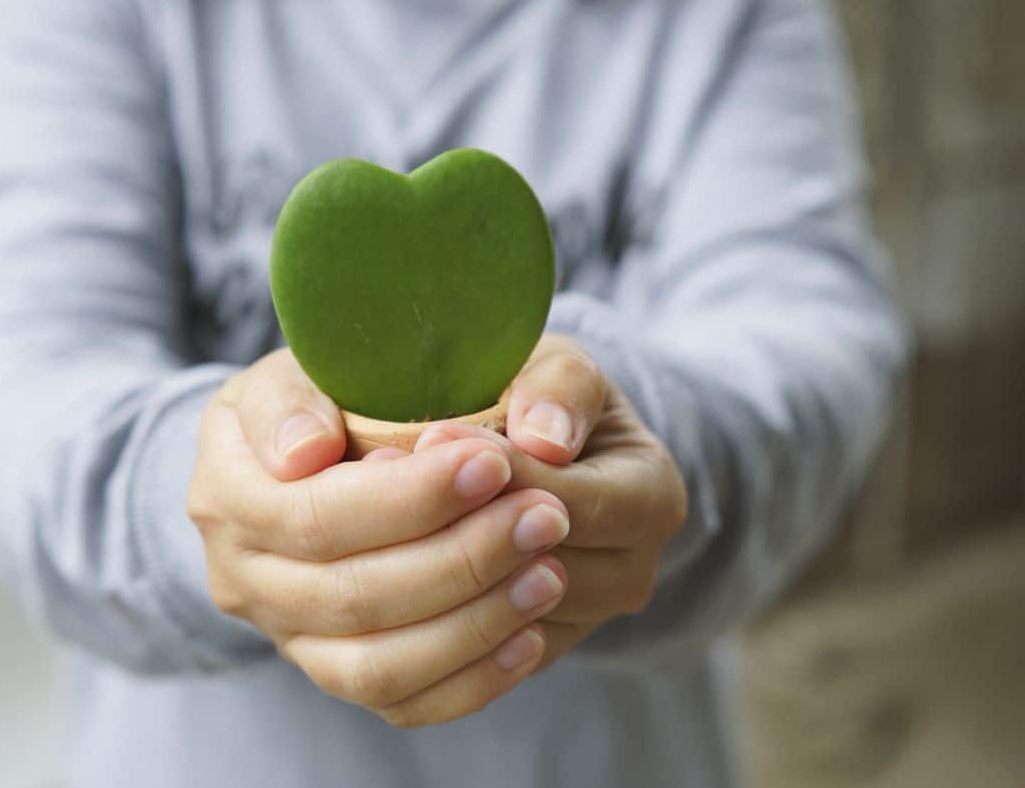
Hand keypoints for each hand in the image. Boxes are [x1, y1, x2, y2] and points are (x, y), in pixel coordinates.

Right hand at [187, 349, 571, 725]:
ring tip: (549, 573)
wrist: (315, 448)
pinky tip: (530, 637)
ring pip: (375, 666)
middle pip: (351, 595)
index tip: (492, 463)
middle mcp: (240, 570)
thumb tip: (307, 450)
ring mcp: (284, 632)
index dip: (409, 499)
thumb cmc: (332, 389)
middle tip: (546, 517)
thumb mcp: (316, 355)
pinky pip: (399, 702)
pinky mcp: (332, 671)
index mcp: (228, 484)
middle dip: (460, 558)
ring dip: (473, 624)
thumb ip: (307, 384)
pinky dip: (470, 680)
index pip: (316, 512)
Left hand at [408, 334, 687, 668]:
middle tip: (382, 474)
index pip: (575, 503)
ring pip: (502, 621)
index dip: (501, 473)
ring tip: (373, 516)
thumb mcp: (556, 366)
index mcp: (652, 498)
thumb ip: (559, 385)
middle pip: (539, 569)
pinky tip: (378, 562)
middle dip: (457, 525)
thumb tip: (544, 437)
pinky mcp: (530, 656)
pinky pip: (476, 658)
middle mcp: (631, 574)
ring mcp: (583, 623)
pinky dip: (424, 615)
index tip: (431, 434)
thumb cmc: (538, 396)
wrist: (531, 451)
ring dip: (432, 570)